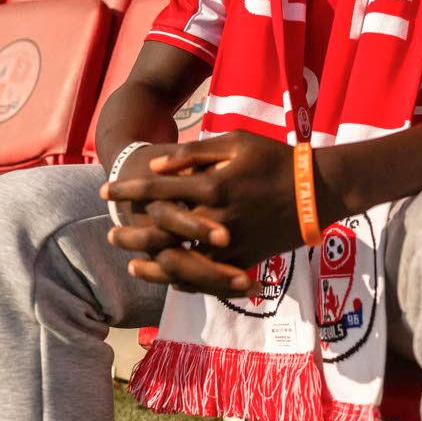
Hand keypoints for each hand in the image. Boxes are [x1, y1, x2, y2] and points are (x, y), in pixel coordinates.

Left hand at [103, 132, 301, 294]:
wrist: (316, 190)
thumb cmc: (274, 157)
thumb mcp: (235, 142)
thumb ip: (194, 153)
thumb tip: (157, 163)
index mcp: (211, 185)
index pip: (157, 188)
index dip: (128, 189)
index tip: (105, 192)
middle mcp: (216, 218)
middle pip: (162, 230)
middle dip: (132, 233)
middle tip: (110, 236)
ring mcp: (230, 243)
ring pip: (181, 261)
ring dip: (152, 263)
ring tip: (131, 265)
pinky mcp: (244, 259)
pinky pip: (207, 275)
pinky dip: (184, 278)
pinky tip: (168, 277)